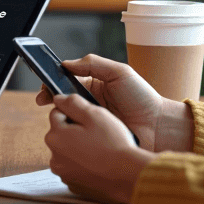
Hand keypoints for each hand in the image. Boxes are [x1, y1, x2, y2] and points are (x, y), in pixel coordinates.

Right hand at [34, 55, 192, 151]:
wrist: (158, 126)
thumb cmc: (142, 98)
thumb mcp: (119, 72)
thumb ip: (93, 64)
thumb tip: (66, 63)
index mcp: (93, 86)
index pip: (66, 82)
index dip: (52, 83)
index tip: (45, 86)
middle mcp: (89, 104)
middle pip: (62, 100)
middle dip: (50, 100)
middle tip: (46, 102)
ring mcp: (90, 122)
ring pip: (66, 119)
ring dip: (60, 117)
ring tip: (61, 115)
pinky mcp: (93, 139)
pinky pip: (76, 136)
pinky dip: (70, 134)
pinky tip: (69, 131)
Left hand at [45, 94, 154, 203]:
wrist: (127, 175)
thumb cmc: (112, 143)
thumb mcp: (94, 114)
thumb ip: (72, 102)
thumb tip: (58, 98)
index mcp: (55, 136)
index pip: (56, 114)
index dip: (74, 112)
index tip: (89, 118)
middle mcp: (54, 156)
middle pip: (61, 133)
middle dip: (75, 130)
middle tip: (97, 133)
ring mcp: (63, 172)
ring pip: (68, 150)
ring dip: (79, 147)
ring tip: (100, 148)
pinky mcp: (73, 184)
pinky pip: (75, 166)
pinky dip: (84, 163)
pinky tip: (100, 162)